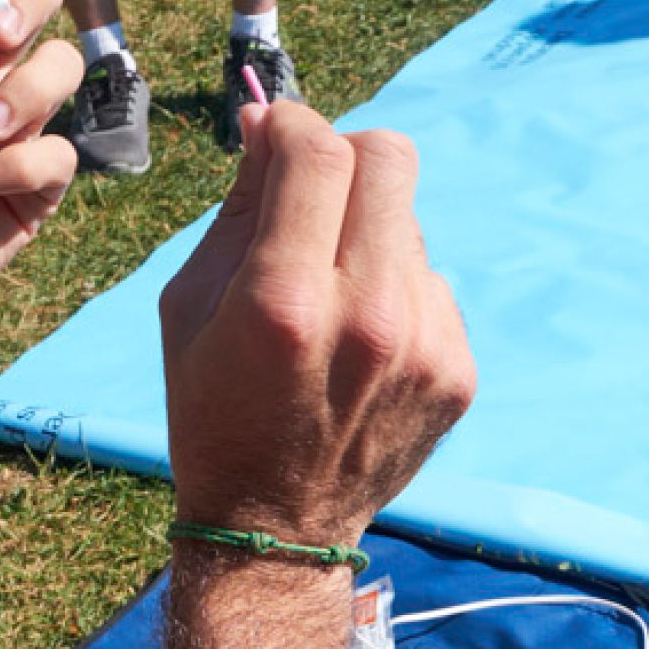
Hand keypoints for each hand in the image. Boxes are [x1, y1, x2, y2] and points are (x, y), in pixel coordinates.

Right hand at [156, 95, 474, 546]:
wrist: (276, 525)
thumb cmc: (214, 407)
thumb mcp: (190, 304)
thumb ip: (237, 206)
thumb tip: (269, 122)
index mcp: (284, 299)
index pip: (320, 150)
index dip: (295, 124)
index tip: (278, 135)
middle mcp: (367, 317)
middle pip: (390, 158)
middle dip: (347, 156)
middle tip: (316, 192)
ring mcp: (423, 345)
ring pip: (411, 224)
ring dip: (369, 236)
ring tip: (332, 302)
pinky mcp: (458, 370)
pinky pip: (432, 284)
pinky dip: (397, 294)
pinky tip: (363, 348)